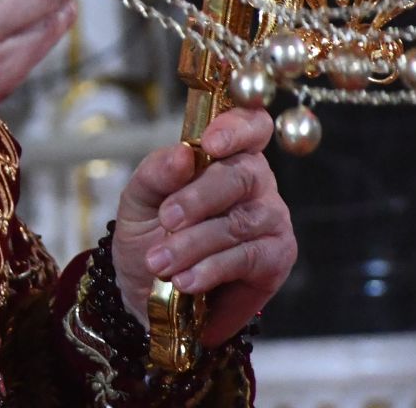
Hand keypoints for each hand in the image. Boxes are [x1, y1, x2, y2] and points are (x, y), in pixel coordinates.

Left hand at [110, 108, 294, 344]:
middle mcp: (256, 180)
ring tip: (160, 262)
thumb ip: (156, 173)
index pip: (251, 125)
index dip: (236, 128)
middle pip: (242, 174)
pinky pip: (247, 258)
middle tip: (165, 219)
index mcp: (227, 153)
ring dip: (194, 243)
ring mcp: (270, 218)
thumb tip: (182, 154)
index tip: (210, 144)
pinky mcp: (276, 257)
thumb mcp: (139, 199)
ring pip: (240, 222)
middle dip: (199, 198)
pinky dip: (211, 269)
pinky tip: (185, 280)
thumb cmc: (150, 233)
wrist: (151, 289)